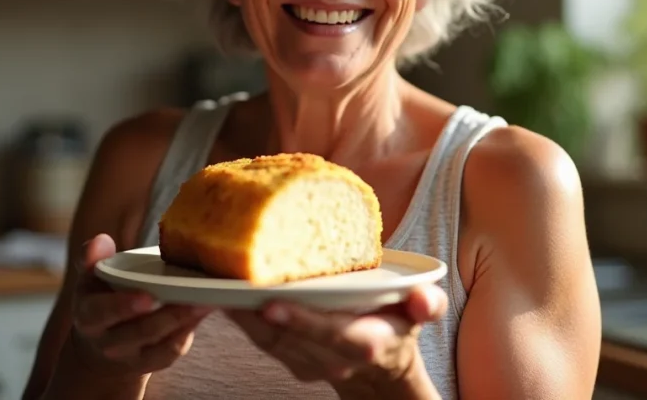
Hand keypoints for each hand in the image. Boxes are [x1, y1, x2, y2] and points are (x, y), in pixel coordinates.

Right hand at [70, 234, 213, 376]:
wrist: (102, 342)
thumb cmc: (100, 297)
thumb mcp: (90, 278)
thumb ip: (92, 258)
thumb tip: (101, 239)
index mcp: (89, 316)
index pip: (102, 313)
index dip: (123, 306)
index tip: (147, 296)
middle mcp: (108, 342)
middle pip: (139, 332)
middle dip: (167, 316)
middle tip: (192, 296)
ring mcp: (131, 356)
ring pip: (160, 344)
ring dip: (185, 322)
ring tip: (207, 301)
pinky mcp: (152, 362)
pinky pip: (171, 351)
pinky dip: (188, 333)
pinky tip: (204, 313)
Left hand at [227, 284, 446, 389]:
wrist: (382, 365)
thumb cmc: (397, 324)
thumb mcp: (421, 313)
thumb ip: (426, 305)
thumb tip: (423, 299)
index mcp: (364, 343)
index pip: (330, 334)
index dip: (301, 320)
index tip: (271, 304)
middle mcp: (332, 359)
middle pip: (289, 337)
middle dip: (256, 312)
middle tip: (230, 281)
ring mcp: (308, 363)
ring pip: (269, 340)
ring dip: (242, 314)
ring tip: (220, 281)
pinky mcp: (289, 359)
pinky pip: (261, 339)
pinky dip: (242, 317)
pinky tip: (225, 293)